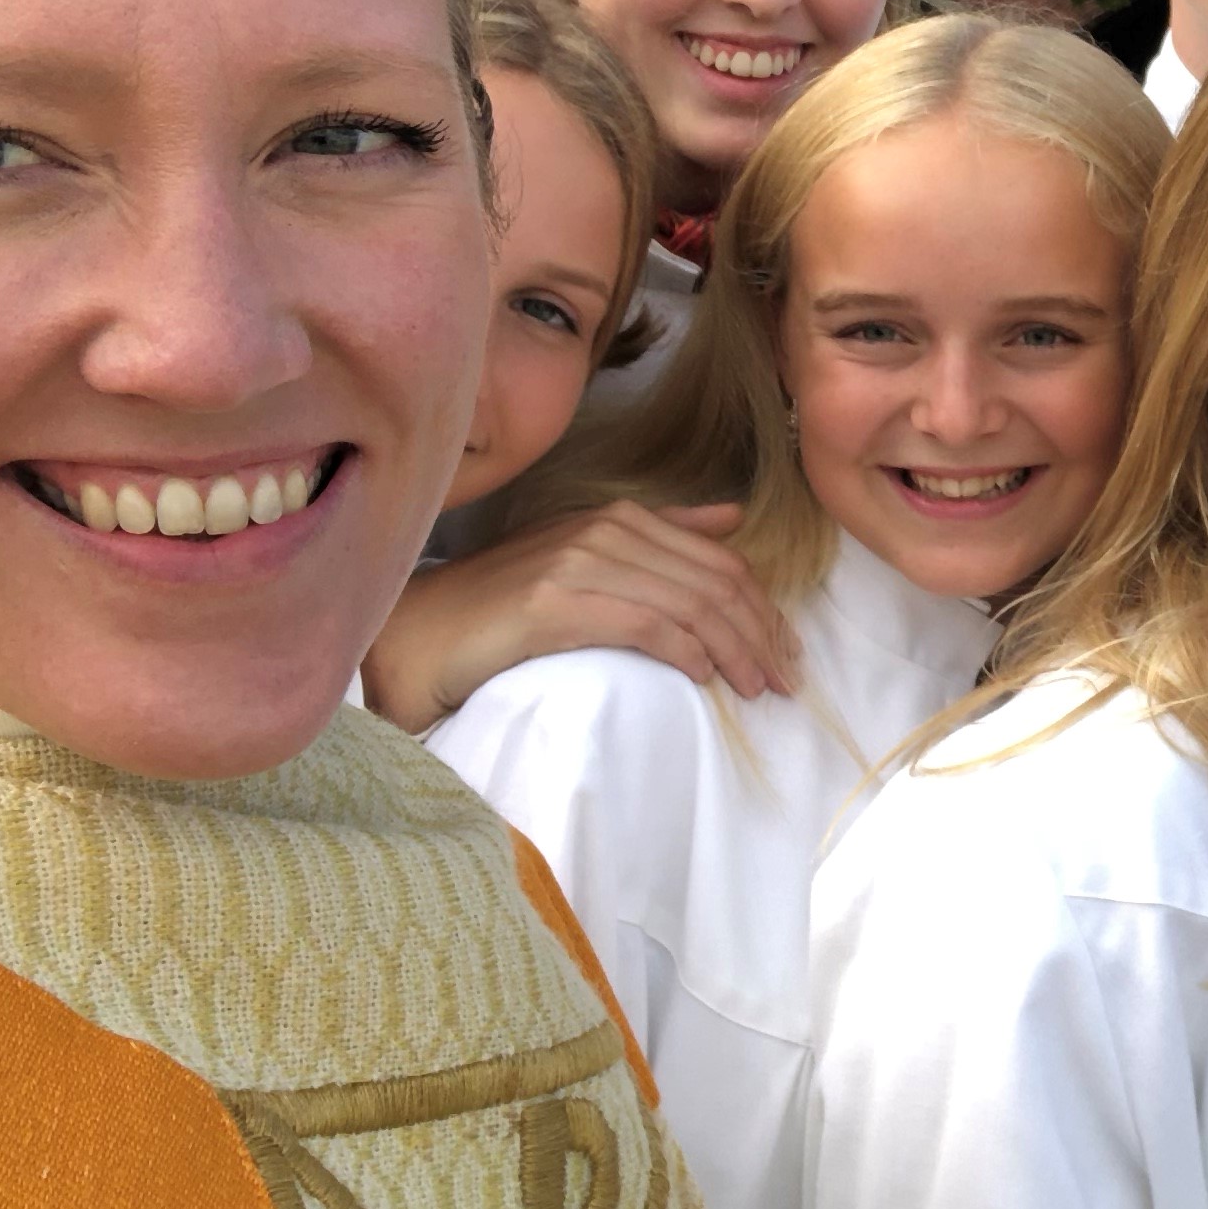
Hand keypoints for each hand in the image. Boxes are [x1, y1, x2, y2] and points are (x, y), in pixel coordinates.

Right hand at [359, 500, 798, 731]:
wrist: (420, 634)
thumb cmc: (505, 610)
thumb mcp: (587, 560)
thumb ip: (660, 537)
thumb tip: (732, 518)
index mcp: (620, 519)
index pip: (720, 560)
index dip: (763, 608)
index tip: (786, 652)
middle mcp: (605, 529)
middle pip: (715, 582)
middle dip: (761, 635)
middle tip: (785, 681)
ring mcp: (580, 561)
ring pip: (690, 604)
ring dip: (736, 651)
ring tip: (758, 690)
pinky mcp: (556, 601)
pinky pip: (648, 624)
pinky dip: (688, 653)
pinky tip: (705, 679)